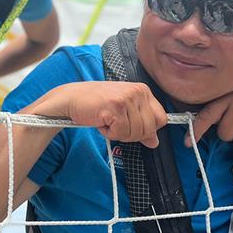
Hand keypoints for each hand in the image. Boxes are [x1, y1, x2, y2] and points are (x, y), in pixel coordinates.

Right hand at [35, 81, 167, 147]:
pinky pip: (121, 133)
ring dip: (119, 133)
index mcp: (143, 90)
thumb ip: (141, 123)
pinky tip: (101, 121)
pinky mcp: (115, 107)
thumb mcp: (124, 111)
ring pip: (135, 133)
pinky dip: (109, 133)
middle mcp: (137, 91)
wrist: (71, 98)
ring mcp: (126, 98)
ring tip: (107, 120)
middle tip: (116, 124)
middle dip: (132, 134)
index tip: (132, 127)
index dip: (148, 129)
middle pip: (149, 129)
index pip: (161, 118)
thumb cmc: (96, 104)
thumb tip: (155, 142)